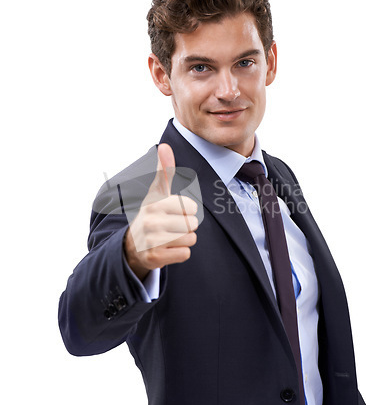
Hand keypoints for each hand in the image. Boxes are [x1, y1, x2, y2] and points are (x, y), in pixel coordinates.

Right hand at [124, 143, 198, 280]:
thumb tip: (164, 145)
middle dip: (187, 226)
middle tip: (171, 227)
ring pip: (191, 239)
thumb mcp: (157, 192)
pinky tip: (167, 249)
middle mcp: (151, 221)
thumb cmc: (152, 214)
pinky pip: (185, 254)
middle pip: (193, 224)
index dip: (187, 211)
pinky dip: (180, 253)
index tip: (173, 212)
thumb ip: (164, 170)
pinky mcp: (154, 258)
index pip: (192, 208)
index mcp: (155, 203)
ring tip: (169, 237)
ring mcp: (151, 241)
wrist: (132, 244)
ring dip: (184, 240)